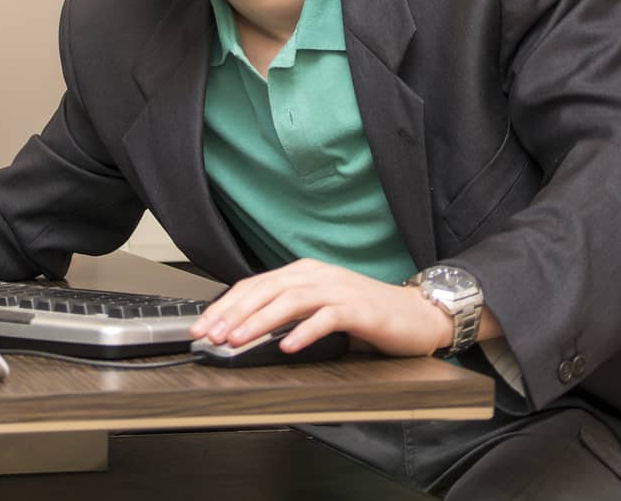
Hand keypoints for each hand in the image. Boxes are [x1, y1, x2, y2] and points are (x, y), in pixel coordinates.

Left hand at [188, 258, 454, 356]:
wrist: (417, 315)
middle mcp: (318, 275)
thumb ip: (289, 313)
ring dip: (260, 321)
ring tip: (238, 339)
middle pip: (266, 290)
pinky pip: (326, 318)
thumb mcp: (320, 309)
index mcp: (304, 273)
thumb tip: (245, 330)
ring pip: (290, 301)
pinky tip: (288, 347)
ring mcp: (339, 290)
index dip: (226, 304)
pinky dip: (305, 332)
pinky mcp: (359, 309)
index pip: (255, 285)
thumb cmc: (367, 315)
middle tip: (211, 335)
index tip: (204, 326)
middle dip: (233, 313)